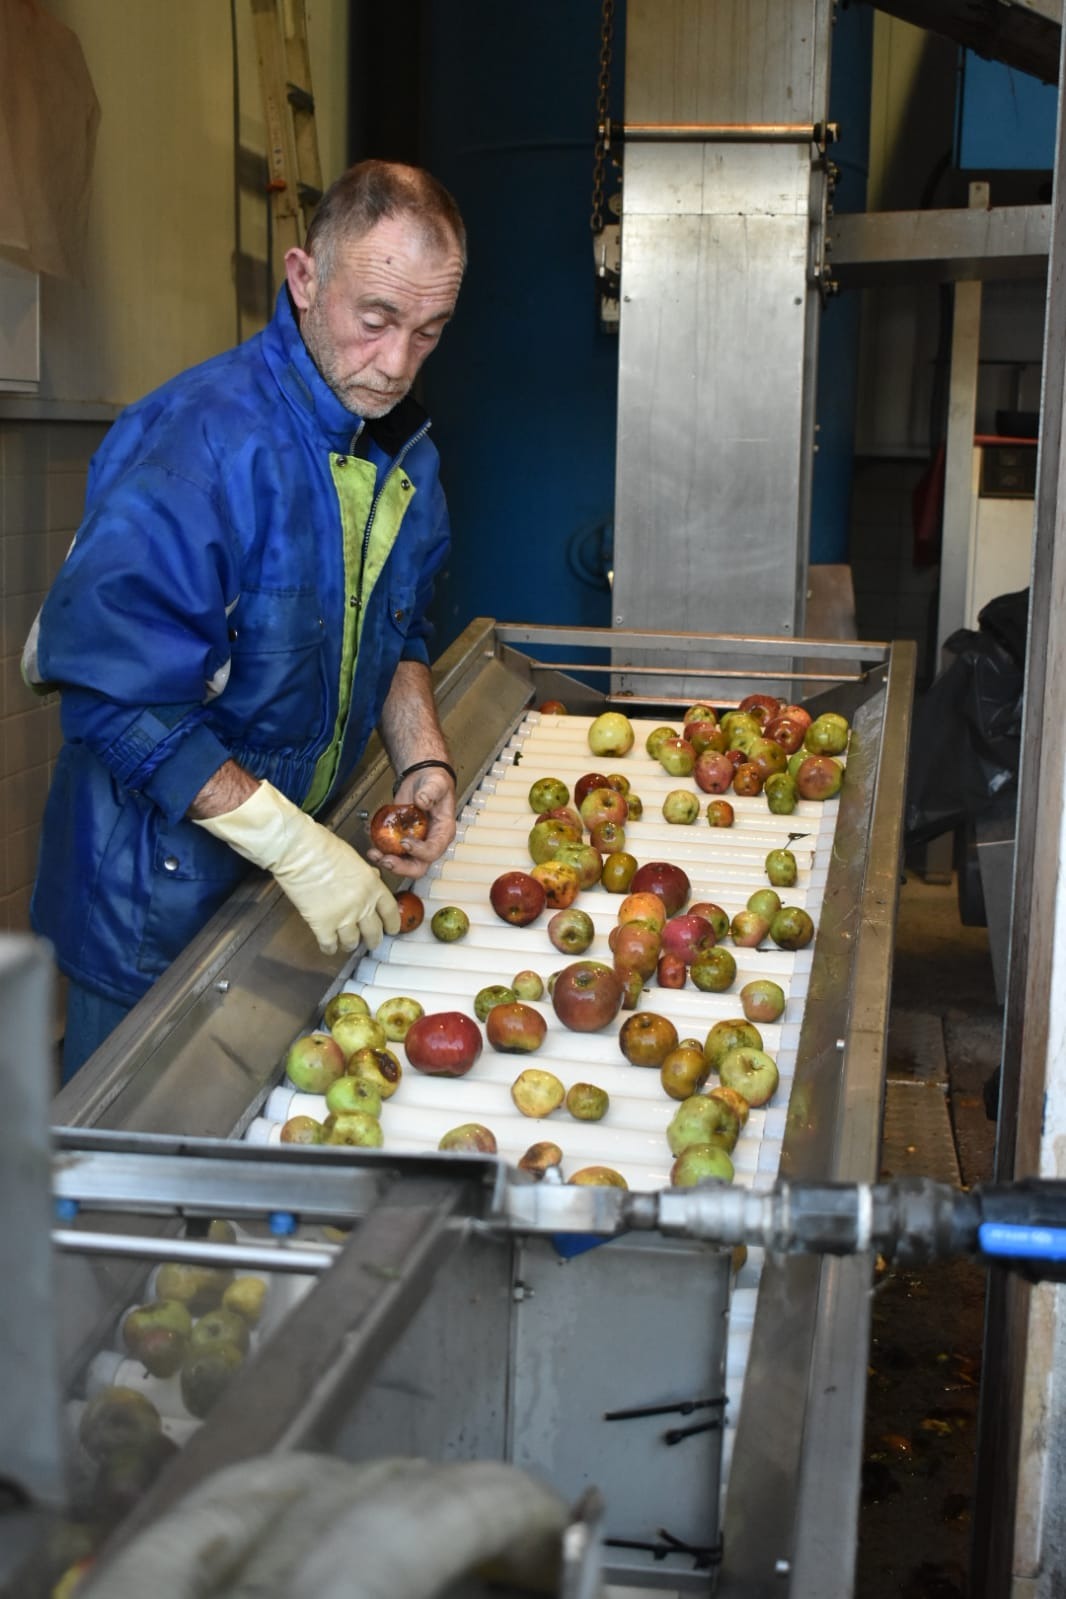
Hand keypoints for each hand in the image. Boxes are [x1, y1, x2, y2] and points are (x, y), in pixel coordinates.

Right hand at [193, 781, 400, 953]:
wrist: (300, 851)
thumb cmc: (323, 847)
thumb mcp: (355, 859)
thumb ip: (366, 874)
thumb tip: (373, 878)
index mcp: (373, 886)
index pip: (390, 911)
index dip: (392, 924)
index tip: (391, 930)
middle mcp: (362, 904)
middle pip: (374, 932)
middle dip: (373, 940)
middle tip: (370, 942)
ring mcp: (343, 916)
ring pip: (352, 942)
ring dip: (349, 944)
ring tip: (346, 943)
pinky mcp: (322, 924)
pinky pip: (329, 945)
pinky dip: (329, 947)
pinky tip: (328, 946)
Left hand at [367, 765, 455, 879]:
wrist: (421, 780)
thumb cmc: (434, 783)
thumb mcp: (437, 783)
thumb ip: (431, 791)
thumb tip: (422, 800)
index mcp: (443, 832)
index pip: (434, 850)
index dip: (419, 851)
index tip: (405, 842)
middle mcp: (430, 842)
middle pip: (418, 867)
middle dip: (401, 867)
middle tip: (386, 860)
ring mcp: (415, 844)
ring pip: (402, 864)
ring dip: (386, 862)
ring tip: (373, 853)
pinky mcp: (400, 840)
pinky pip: (390, 852)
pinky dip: (379, 850)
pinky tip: (370, 841)